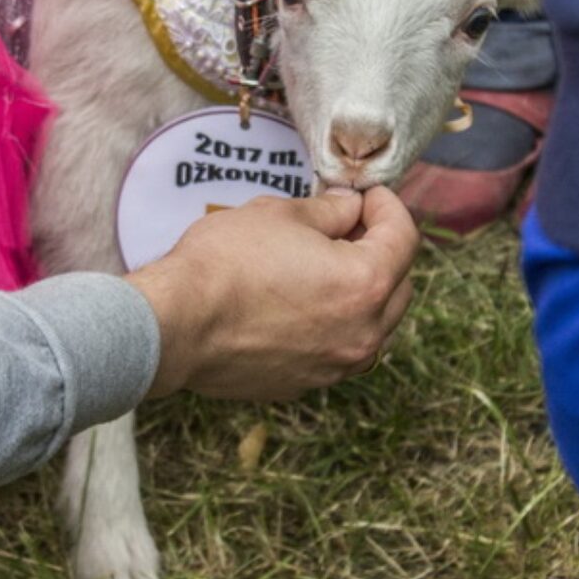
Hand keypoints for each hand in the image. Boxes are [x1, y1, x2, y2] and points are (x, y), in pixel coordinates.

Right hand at [130, 187, 418, 400]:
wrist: (174, 325)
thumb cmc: (225, 263)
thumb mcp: (280, 214)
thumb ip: (328, 211)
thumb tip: (348, 207)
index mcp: (366, 284)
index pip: (403, 237)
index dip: (387, 206)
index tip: (366, 194)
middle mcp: (363, 334)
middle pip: (399, 285)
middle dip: (381, 250)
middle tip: (347, 225)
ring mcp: (334, 366)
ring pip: (372, 324)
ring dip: (361, 292)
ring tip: (323, 264)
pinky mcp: (304, 384)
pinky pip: (336, 348)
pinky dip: (332, 323)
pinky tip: (298, 301)